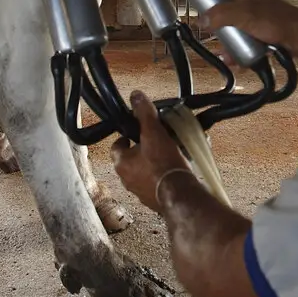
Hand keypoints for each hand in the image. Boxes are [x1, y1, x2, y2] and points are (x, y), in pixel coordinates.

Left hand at [111, 90, 192, 213]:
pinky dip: (166, 176)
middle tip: (158, 141)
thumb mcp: (154, 133)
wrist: (180, 195)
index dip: (127, 136)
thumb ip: (145, 114)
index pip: (117, 146)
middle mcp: (127, 180)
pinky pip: (158, 184)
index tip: (138, 131)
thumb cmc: (163, 165)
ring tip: (172, 153)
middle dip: (145, 149)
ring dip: (156, 163)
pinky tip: (179, 168)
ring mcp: (141, 192)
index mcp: (122, 163)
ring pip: (146, 172)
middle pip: (133, 159)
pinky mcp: (156, 200)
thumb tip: (136, 96)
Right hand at [203, 0, 297, 53]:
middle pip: (227, 16)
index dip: (210, 6)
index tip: (203, 18)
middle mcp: (251, 3)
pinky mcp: (264, 32)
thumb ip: (221, 15)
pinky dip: (242, 50)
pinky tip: (239, 59)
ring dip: (231, 44)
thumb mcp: (243, 15)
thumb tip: (202, 19)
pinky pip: (247, 41)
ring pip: (237, 31)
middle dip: (221, 33)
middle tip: (219, 42)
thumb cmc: (278, 21)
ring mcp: (258, 18)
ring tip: (228, 56)